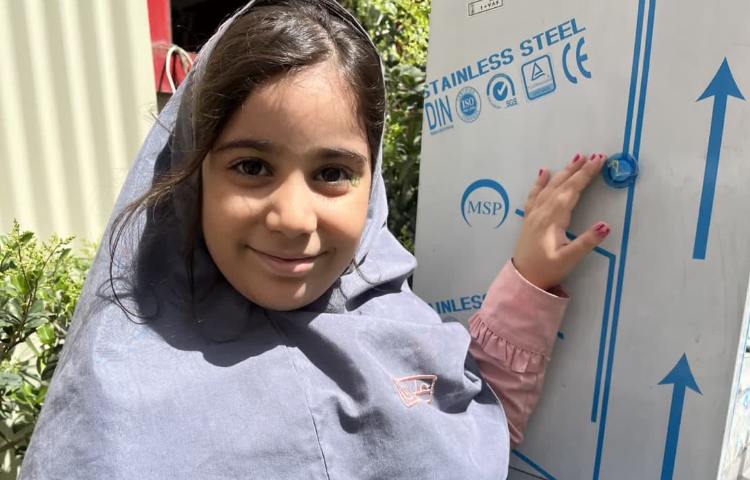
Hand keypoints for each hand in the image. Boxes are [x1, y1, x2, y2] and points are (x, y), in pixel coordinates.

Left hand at [512, 153, 609, 290]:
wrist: (522, 279)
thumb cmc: (547, 270)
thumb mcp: (569, 259)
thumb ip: (587, 242)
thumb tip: (606, 225)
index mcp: (553, 219)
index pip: (572, 191)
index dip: (586, 175)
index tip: (599, 160)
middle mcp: (542, 212)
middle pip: (562, 185)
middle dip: (578, 169)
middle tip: (593, 155)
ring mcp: (534, 214)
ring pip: (549, 187)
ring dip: (563, 172)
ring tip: (575, 158)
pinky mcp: (529, 218)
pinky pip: (534, 195)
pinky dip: (540, 182)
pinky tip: (543, 172)